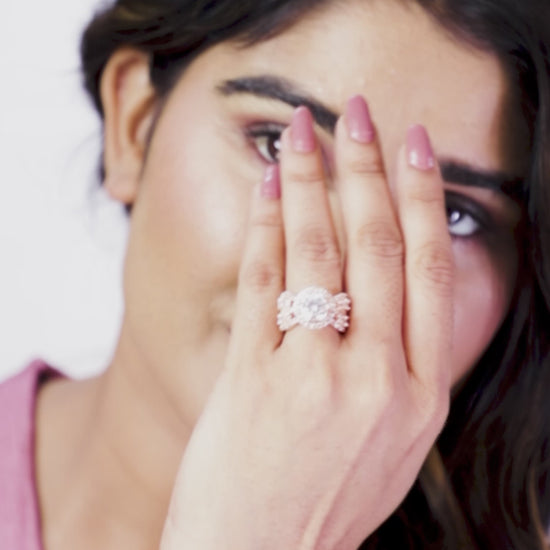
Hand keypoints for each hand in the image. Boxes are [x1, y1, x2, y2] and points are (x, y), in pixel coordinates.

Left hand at [160, 96, 453, 549]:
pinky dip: (268, 226)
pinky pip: (265, 283)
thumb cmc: (324, 499)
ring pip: (321, 253)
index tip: (414, 148)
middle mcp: (378, 380)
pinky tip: (270, 187)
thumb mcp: (390, 443)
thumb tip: (394, 289)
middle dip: (368, 169)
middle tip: (358, 113)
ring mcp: (316, 377)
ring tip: (304, 131)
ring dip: (314, 181)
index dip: (423, 200)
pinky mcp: (256, 378)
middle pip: (378, 247)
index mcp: (421, 396)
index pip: (431, 272)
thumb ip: (398, 368)